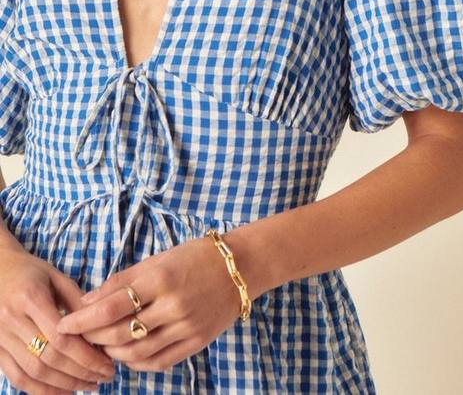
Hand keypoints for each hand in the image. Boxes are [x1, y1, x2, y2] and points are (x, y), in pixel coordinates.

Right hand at [0, 246, 115, 394]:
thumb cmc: (31, 271)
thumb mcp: (56, 276)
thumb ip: (76, 300)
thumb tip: (100, 327)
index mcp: (31, 298)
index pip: (61, 337)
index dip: (86, 356)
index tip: (107, 364)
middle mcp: (12, 320)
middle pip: (49, 358)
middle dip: (80, 373)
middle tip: (104, 377)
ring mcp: (0, 337)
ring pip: (33, 372)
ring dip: (64, 385)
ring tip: (89, 385)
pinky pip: (17, 377)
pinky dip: (40, 390)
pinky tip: (62, 392)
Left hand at [55, 235, 248, 373]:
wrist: (240, 267)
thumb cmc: (195, 256)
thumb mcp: (158, 259)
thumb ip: (123, 280)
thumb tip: (88, 300)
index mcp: (161, 278)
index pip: (111, 306)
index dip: (83, 319)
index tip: (64, 323)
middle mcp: (172, 305)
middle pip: (120, 333)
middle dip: (93, 337)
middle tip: (79, 336)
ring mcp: (185, 326)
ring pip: (136, 353)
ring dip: (112, 353)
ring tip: (101, 345)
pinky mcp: (196, 342)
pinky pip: (157, 362)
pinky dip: (136, 363)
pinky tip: (127, 355)